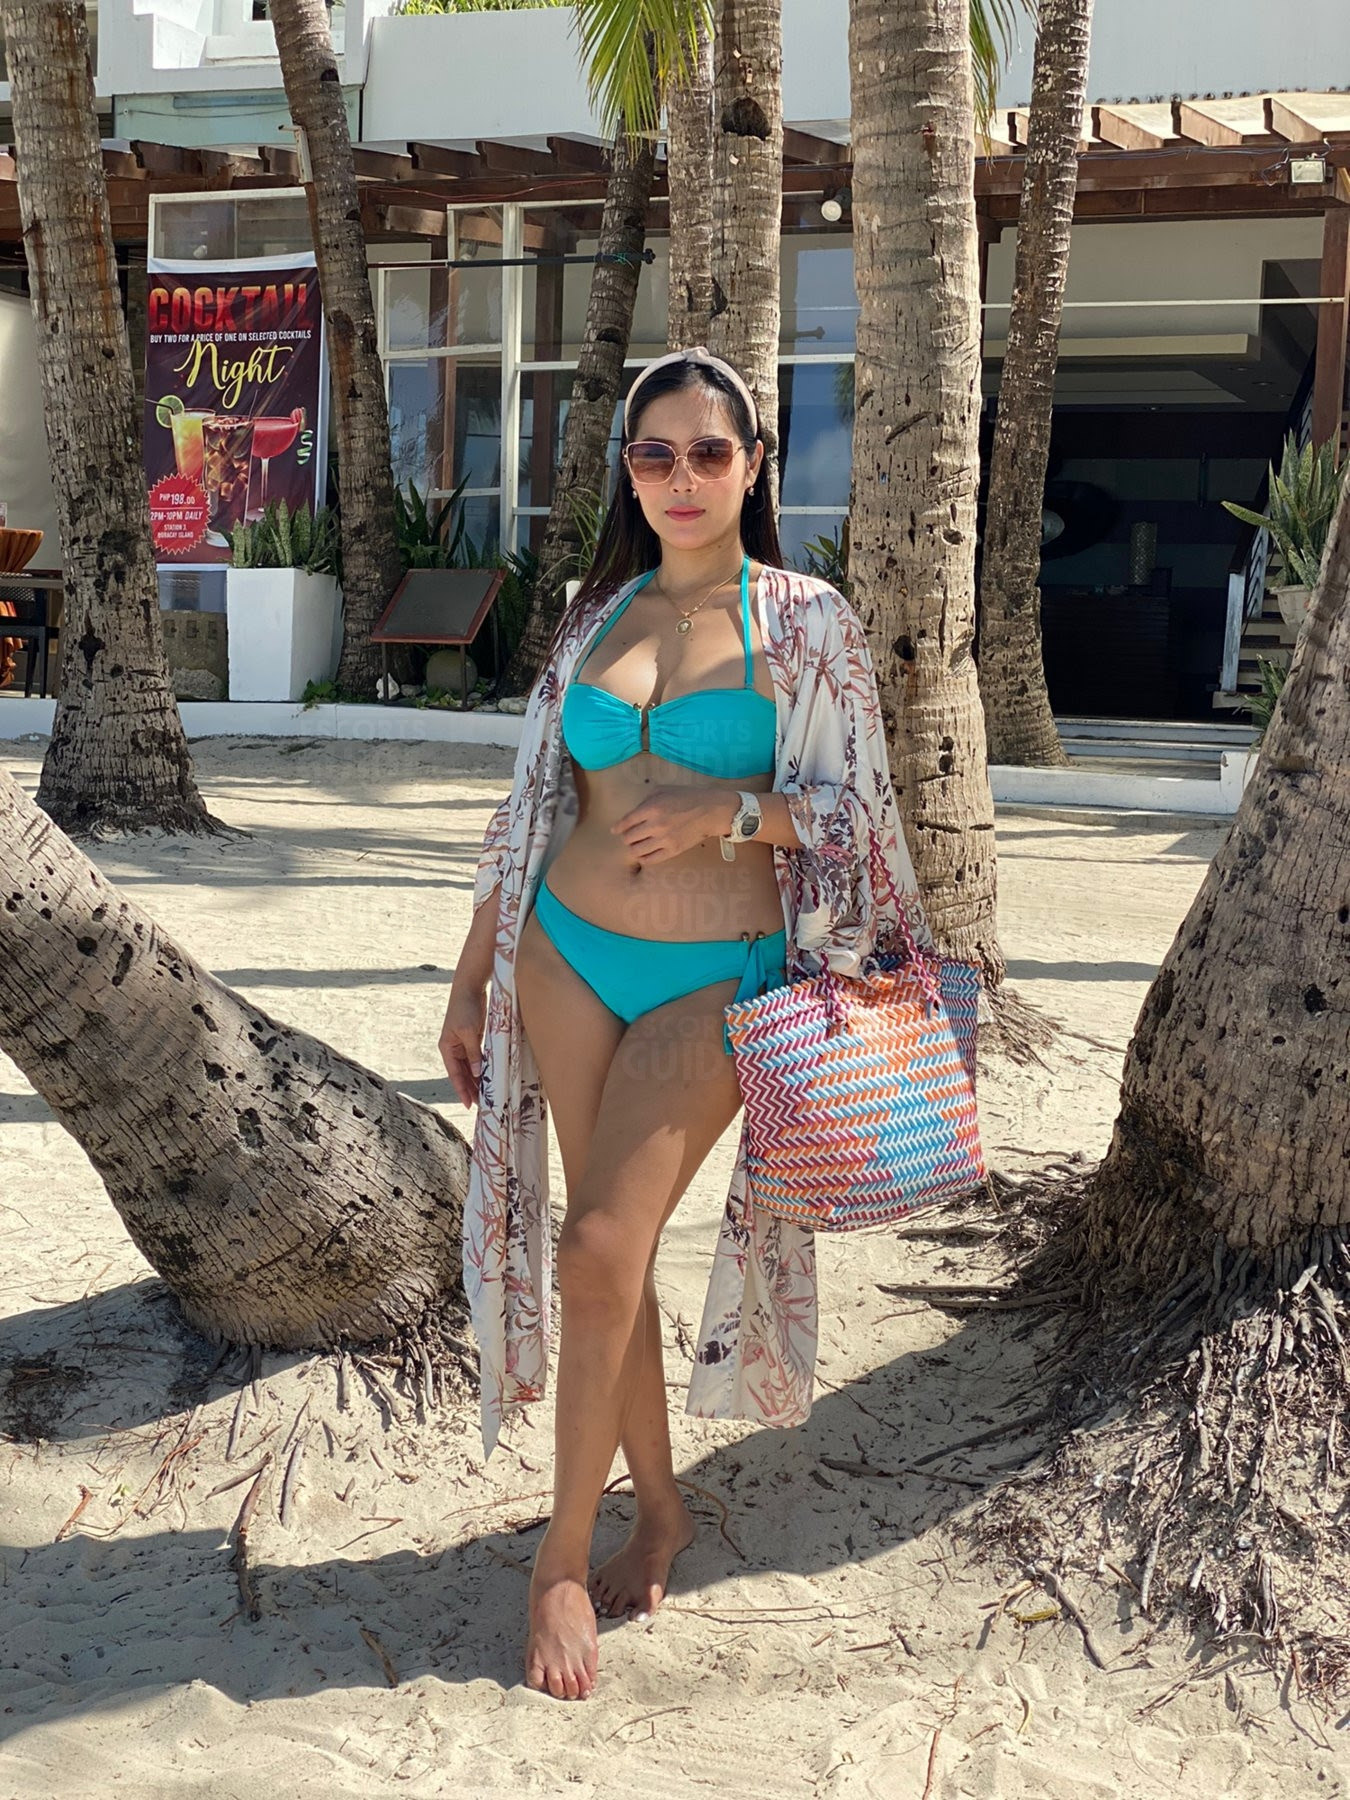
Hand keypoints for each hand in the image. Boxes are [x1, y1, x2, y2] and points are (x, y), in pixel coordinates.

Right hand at [440, 982, 488, 1108]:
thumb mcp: (468, 1032)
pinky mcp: (473, 1038)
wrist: (469, 987)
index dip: (461, 1090)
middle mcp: (453, 1048)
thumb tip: (477, 1073)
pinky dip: (482, 1067)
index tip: (468, 1104)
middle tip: (481, 1104)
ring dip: (477, 1080)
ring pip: (470, 1067)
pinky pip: (477, 1058)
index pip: (454, 1074)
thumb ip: (473, 1053)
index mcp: (447, 1047)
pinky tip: (489, 1076)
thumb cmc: (465, 1007)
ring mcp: (463, 1043)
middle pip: (462, 1073)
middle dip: (470, 1088)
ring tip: (486, 1094)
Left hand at [611, 787, 735, 864]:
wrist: (710, 810)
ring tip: (637, 845)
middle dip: (626, 837)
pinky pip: (650, 860)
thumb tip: (633, 814)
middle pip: (628, 838)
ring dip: (634, 848)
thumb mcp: (663, 790)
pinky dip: (643, 858)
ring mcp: (664, 840)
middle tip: (630, 836)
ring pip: (636, 851)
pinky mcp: (673, 850)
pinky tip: (645, 854)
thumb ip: (645, 801)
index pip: (626, 822)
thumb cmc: (687, 797)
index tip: (615, 830)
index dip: (618, 827)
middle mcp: (655, 825)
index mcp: (651, 808)